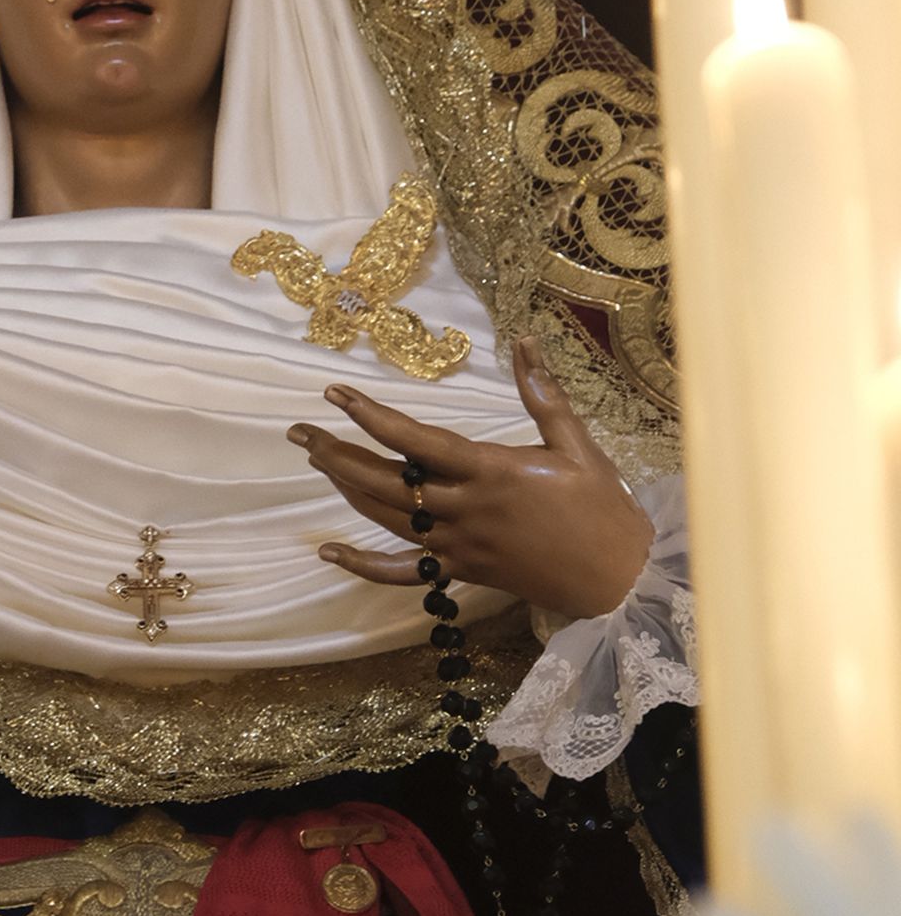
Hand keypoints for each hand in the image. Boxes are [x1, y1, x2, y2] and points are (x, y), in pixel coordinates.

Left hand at [287, 335, 653, 621]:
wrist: (616, 578)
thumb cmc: (600, 506)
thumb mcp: (575, 443)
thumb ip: (543, 393)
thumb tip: (525, 338)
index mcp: (489, 471)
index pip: (416, 440)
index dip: (372, 416)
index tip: (335, 394)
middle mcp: (464, 509)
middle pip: (386, 481)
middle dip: (338, 454)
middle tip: (299, 432)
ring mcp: (459, 544)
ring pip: (388, 518)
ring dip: (347, 490)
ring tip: (318, 460)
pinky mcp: (462, 572)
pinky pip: (404, 573)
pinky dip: (364, 567)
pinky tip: (329, 553)